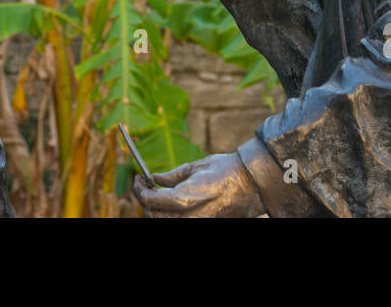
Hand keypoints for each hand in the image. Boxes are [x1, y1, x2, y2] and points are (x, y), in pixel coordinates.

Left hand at [133, 152, 265, 217]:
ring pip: (165, 221)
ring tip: (157, 192)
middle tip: (143, 184)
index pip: (151, 200)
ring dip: (156, 208)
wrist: (252, 184)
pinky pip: (179, 221)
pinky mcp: (204, 223)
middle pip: (154, 215)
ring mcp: (197, 222)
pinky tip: (170, 201)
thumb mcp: (195, 167)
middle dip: (145, 200)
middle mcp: (189, 216)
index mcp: (186, 197)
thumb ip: (172, 176)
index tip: (138, 178)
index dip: (139, 190)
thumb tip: (154, 178)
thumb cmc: (225, 170)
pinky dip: (170, 213)